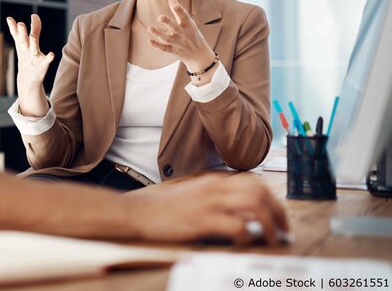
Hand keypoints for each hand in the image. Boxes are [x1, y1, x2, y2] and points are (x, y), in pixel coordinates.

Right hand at [6, 14, 53, 115]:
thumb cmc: (25, 58)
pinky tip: (52, 54)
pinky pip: (46, 60)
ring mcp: (34, 57)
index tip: (10, 19)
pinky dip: (49, 57)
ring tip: (33, 36)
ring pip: (33, 48)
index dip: (14, 26)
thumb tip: (9, 18)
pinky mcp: (42, 64)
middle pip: (23, 40)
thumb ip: (17, 31)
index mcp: (22, 45)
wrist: (28, 79)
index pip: (17, 34)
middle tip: (20, 24)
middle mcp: (26, 50)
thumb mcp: (20, 44)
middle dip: (22, 32)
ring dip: (33, 42)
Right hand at [127, 174, 288, 245]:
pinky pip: (237, 226)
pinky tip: (245, 242)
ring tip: (271, 239)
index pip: (255, 183)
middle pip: (261, 192)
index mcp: (215, 181)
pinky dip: (248, 236)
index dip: (273, 201)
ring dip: (269, 225)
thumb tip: (243, 214)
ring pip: (255, 207)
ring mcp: (209, 203)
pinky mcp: (203, 221)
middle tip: (282, 229)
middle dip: (278, 212)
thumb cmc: (166, 207)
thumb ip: (218, 198)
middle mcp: (215, 188)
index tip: (279, 217)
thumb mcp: (195, 194)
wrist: (140, 212)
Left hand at [147, 0, 214, 72]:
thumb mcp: (188, 21)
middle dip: (168, 22)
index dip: (180, 11)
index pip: (184, 16)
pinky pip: (164, 48)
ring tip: (150, 28)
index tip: (175, 6)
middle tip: (160, 17)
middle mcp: (183, 34)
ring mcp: (178, 43)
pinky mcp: (173, 51)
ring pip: (167, 39)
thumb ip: (177, 8)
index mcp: (188, 25)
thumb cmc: (192, 33)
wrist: (200, 55)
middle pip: (175, 27)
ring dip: (158, 34)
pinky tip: (149, 41)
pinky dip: (157, 45)